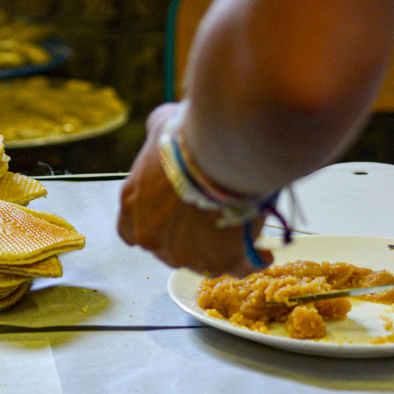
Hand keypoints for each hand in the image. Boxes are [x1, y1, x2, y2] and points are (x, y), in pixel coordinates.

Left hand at [116, 102, 257, 275]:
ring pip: (204, 259)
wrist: (221, 154)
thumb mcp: (162, 125)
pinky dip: (251, 261)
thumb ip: (157, 133)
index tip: (172, 215)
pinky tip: (264, 252)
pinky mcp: (220, 262)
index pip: (130, 228)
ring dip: (221, 248)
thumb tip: (162, 126)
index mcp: (133, 206)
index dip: (153, 222)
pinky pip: (237, 268)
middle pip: (169, 246)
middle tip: (215, 214)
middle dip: (189, 235)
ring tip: (245, 228)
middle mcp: (152, 237)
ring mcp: (185, 254)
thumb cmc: (190, 136)